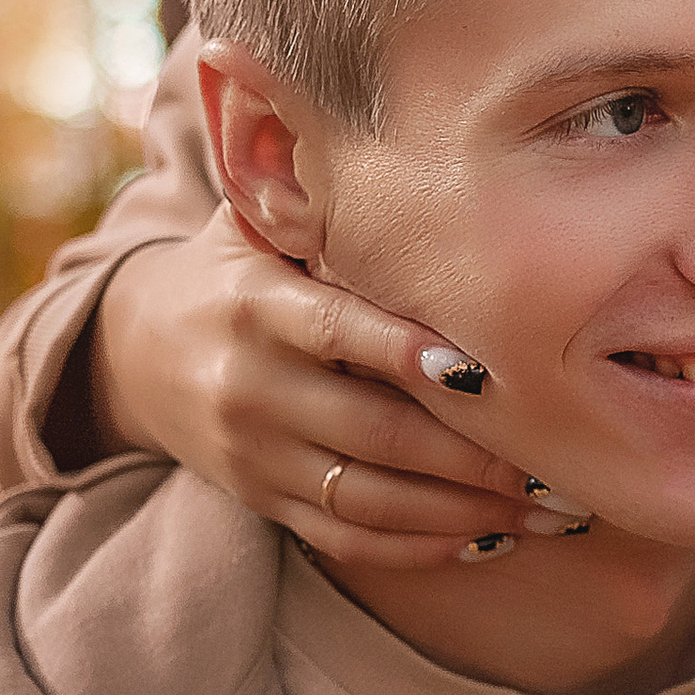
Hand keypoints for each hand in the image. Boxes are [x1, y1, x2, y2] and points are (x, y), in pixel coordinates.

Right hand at [88, 211, 553, 568]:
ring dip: (468, 514)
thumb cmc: (234, 274)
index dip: (405, 355)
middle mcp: (252, 388)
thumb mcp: (254, 229)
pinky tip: (490, 538)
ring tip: (550, 513)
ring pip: (371, 501)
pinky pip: (348, 540)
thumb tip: (417, 147)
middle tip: (561, 468)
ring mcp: (256, 456)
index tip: (484, 374)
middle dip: (475, 460)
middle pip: (374, 434)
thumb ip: (322, 208)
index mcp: (255, 306)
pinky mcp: (264, 502)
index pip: (337, 331)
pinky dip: (421, 547)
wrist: (132, 352)